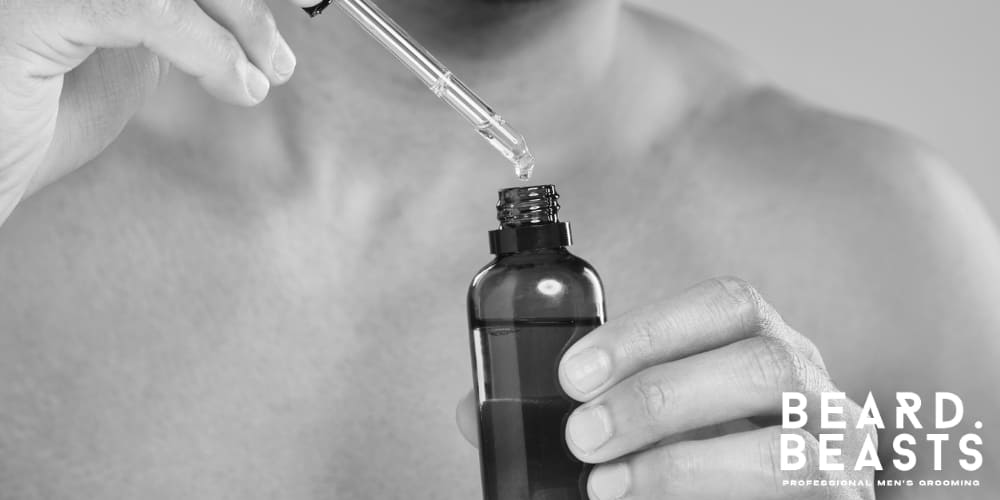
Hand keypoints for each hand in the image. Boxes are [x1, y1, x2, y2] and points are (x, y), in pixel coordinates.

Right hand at [0, 0, 313, 223]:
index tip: (296, 7)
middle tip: (280, 54)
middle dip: (245, 4)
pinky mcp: (35, 5)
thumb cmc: (26, 127)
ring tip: (262, 72)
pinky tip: (233, 82)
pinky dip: (209, 46)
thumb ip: (168, 24)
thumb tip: (232, 20)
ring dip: (240, 20)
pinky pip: (151, 8)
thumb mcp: (117, 61)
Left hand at [457, 277, 876, 499]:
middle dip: (658, 396)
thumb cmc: (699, 463)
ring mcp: (838, 450)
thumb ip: (576, 408)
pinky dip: (707, 493)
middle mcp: (813, 385)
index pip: (727, 304)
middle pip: (760, 363)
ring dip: (682, 462)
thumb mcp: (641, 425)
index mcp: (763, 342)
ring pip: (784, 443)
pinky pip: (795, 493)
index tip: (573, 372)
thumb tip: (471, 411)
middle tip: (583, 435)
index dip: (649, 330)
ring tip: (608, 485)